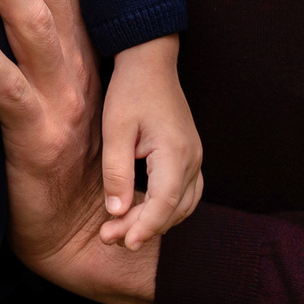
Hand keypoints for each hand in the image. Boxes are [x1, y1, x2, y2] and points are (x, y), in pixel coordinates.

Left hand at [97, 35, 203, 250]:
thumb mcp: (115, 129)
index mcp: (175, 152)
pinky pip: (185, 193)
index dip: (145, 228)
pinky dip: (166, 209)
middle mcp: (192, 158)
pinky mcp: (189, 155)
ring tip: (122, 231)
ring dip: (156, 221)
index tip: (124, 243)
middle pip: (174, 209)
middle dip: (143, 228)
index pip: (164, 203)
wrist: (149, 60)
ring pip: (183, 204)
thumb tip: (117, 212)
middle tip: (109, 237)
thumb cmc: (130, 90)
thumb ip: (116, 172)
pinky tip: (143, 213)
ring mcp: (195, 157)